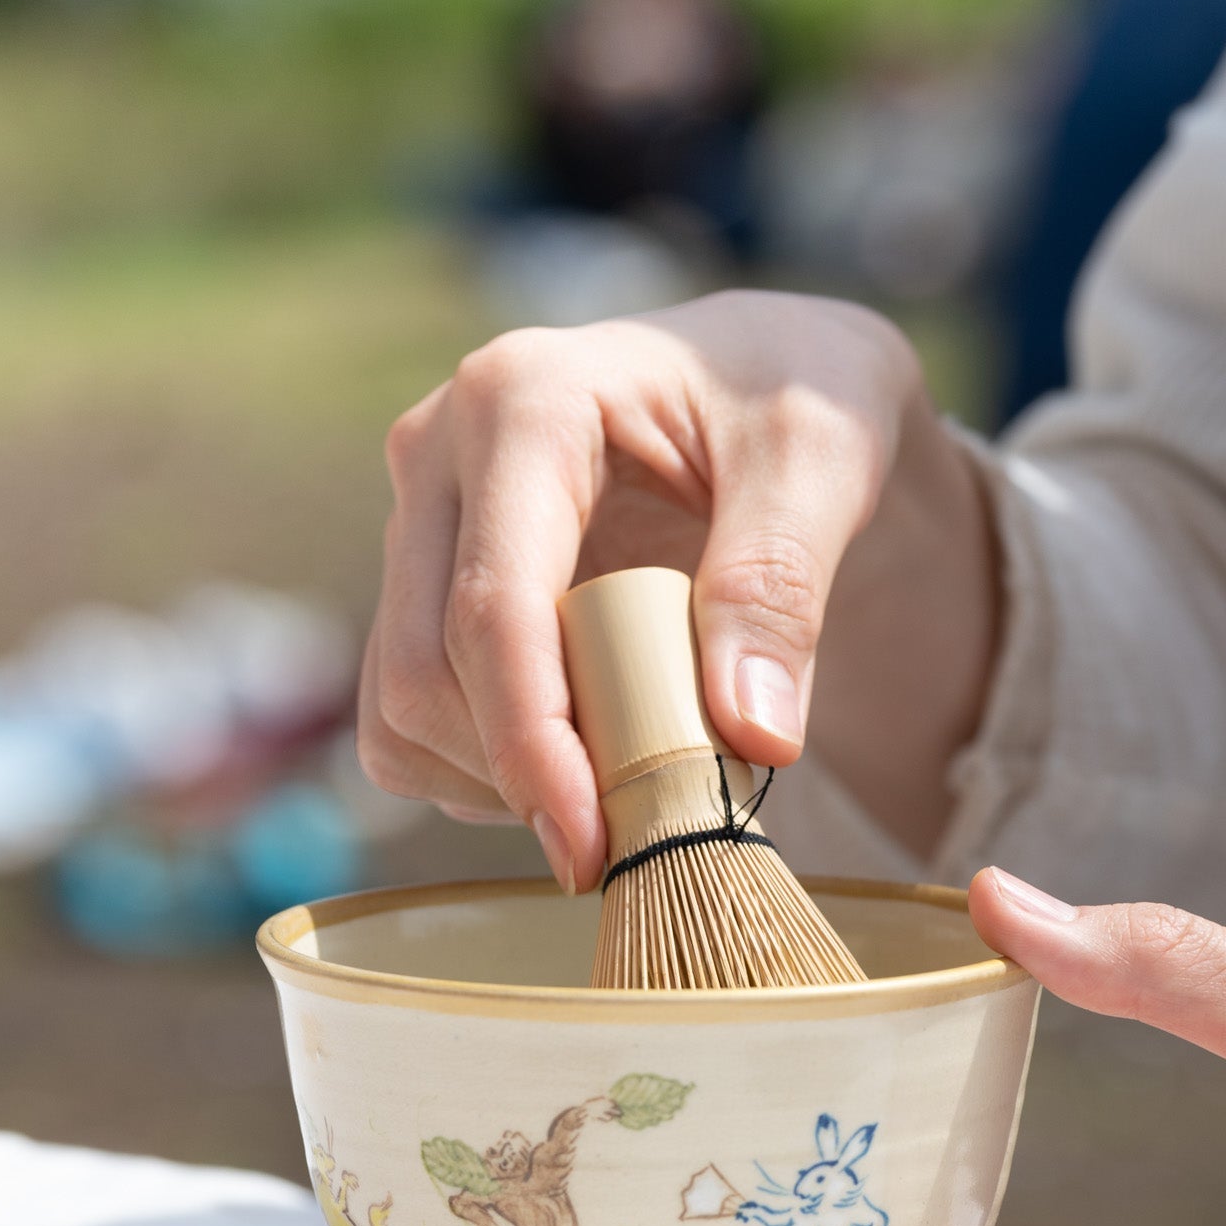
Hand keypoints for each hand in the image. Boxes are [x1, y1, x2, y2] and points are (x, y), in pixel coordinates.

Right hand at [357, 290, 996, 885]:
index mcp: (523, 402)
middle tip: (642, 832)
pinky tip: (581, 756)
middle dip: (522, 778)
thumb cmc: (793, 393)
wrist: (758, 378)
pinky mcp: (418, 587)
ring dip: (499, 784)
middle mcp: (438, 457)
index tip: (592, 847)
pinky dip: (482, 775)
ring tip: (626, 783)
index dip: (533, 747)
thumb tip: (750, 737)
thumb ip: (782, 586)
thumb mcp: (824, 461)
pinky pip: (407, 725)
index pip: (493, 611)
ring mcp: (417, 525)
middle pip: (425, 677)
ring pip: (401, 714)